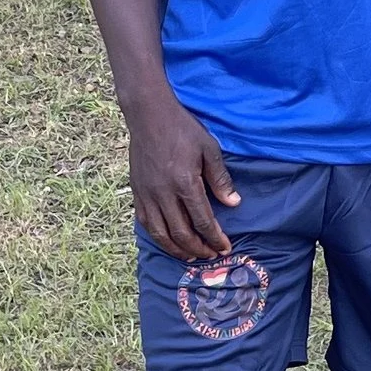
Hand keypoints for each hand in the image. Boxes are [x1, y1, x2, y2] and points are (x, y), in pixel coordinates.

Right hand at [124, 91, 238, 258]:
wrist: (149, 115)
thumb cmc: (182, 129)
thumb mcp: (209, 149)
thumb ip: (220, 179)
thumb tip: (234, 203)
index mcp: (184, 182)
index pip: (202, 220)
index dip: (214, 238)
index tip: (224, 247)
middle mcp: (163, 193)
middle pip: (181, 233)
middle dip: (198, 248)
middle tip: (210, 254)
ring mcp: (147, 194)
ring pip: (160, 233)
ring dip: (176, 249)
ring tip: (190, 255)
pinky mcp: (137, 191)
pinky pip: (145, 222)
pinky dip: (158, 236)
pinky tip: (167, 240)